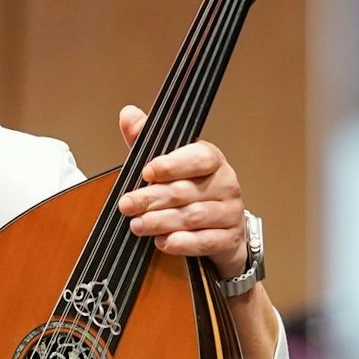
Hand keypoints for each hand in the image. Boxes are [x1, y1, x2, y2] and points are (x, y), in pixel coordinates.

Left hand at [114, 104, 248, 280]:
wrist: (221, 231)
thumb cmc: (191, 193)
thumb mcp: (168, 165)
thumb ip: (147, 141)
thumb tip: (128, 114)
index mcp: (212, 160)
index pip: (199, 157)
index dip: (172, 164)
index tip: (146, 172)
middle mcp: (226, 183)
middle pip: (187, 191)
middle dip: (152, 198)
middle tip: (127, 205)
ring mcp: (230, 212)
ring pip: (194, 217)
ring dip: (162, 222)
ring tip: (138, 225)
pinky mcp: (229, 239)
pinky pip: (205, 241)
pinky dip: (182, 243)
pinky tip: (163, 242)